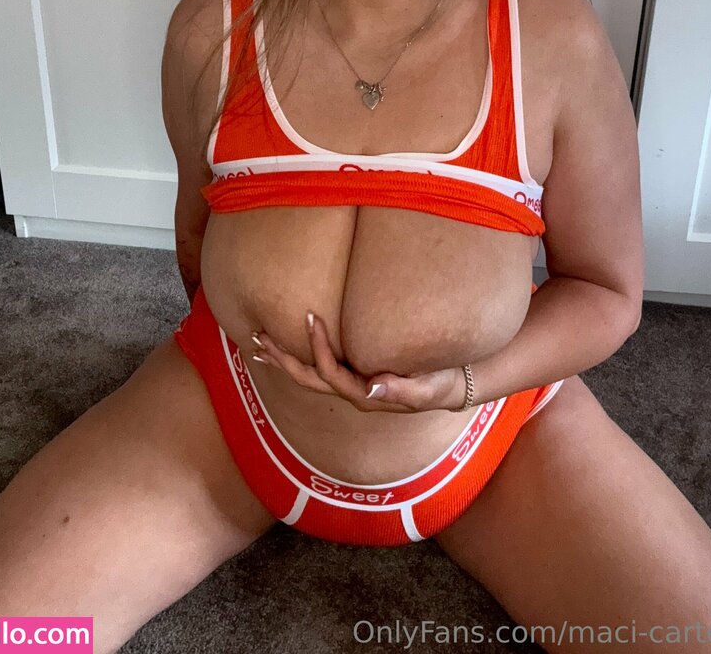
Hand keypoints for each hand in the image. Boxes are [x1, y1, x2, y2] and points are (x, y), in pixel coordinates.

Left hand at [251, 312, 467, 413]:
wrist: (454, 382)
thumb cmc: (442, 382)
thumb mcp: (428, 388)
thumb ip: (401, 388)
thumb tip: (370, 385)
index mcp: (364, 394)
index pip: (329, 372)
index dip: (317, 346)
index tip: (312, 315)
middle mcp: (351, 390)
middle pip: (306, 377)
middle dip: (280, 358)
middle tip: (256, 338)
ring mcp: (351, 382)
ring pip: (308, 373)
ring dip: (282, 358)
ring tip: (257, 343)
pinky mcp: (355, 371)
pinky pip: (319, 365)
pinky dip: (299, 355)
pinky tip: (287, 345)